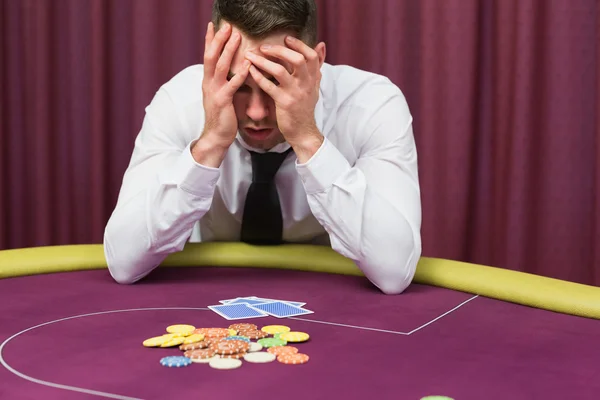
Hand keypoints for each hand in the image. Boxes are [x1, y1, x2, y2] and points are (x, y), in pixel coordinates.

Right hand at [199, 22, 250, 149]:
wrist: (216, 136)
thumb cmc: (222, 117)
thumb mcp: (221, 95)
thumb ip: (224, 82)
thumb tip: (231, 71)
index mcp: (208, 81)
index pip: (207, 56)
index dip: (210, 40)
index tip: (213, 25)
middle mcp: (208, 83)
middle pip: (211, 56)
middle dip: (219, 39)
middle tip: (227, 25)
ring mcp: (215, 92)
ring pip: (220, 66)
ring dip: (228, 50)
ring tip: (236, 37)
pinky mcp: (223, 101)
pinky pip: (232, 84)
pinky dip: (240, 73)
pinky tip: (248, 64)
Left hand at [245, 36, 322, 150]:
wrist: (303, 131)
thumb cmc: (305, 107)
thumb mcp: (314, 85)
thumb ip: (317, 65)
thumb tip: (321, 44)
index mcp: (313, 78)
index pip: (311, 56)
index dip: (299, 45)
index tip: (286, 38)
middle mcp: (306, 84)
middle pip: (297, 60)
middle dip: (279, 50)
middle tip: (263, 47)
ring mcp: (295, 94)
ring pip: (279, 71)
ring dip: (263, 61)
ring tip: (250, 55)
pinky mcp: (284, 103)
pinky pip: (269, 87)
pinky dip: (258, 77)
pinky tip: (250, 70)